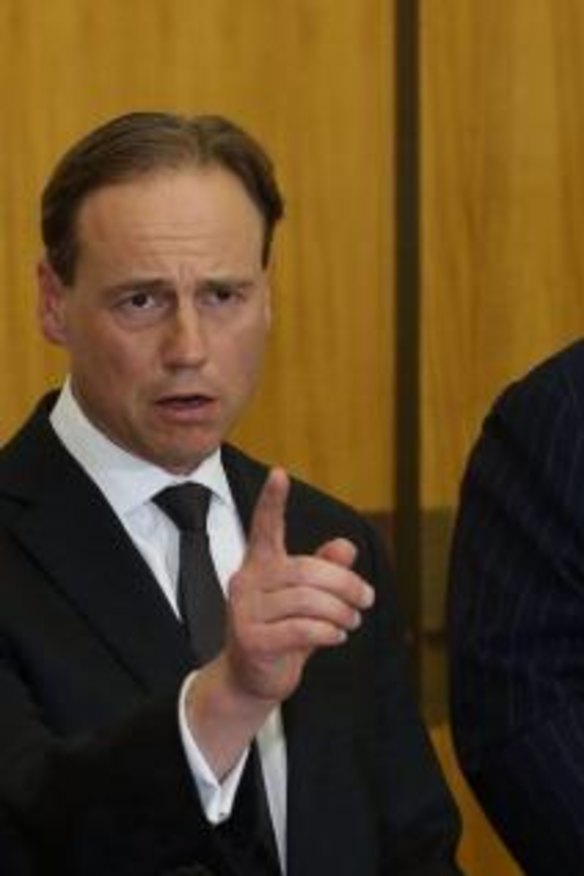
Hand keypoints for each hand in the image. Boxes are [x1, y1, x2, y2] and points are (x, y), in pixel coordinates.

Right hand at [224, 467, 374, 703]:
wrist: (250, 679)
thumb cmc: (281, 631)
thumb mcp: (306, 598)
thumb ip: (323, 570)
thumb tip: (346, 546)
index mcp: (259, 564)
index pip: (264, 526)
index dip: (272, 500)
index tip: (279, 473)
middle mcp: (246, 582)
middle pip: (307, 570)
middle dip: (346, 585)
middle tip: (366, 599)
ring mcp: (244, 611)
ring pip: (307, 601)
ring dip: (341, 612)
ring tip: (352, 622)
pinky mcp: (252, 640)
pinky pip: (301, 629)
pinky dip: (327, 632)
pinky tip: (337, 636)